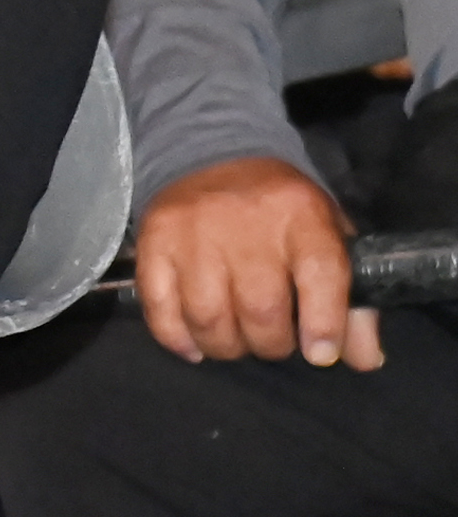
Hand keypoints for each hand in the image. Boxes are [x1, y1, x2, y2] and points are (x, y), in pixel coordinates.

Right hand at [133, 154, 380, 369]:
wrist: (211, 156)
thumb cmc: (281, 211)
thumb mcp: (328, 238)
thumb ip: (352, 301)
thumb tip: (363, 359)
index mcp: (302, 214)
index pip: (320, 273)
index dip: (324, 324)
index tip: (320, 354)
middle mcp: (245, 221)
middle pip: (260, 307)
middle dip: (271, 344)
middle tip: (273, 342)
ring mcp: (193, 232)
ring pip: (208, 316)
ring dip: (226, 347)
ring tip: (236, 342)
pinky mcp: (154, 242)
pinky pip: (159, 307)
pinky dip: (176, 338)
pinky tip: (194, 345)